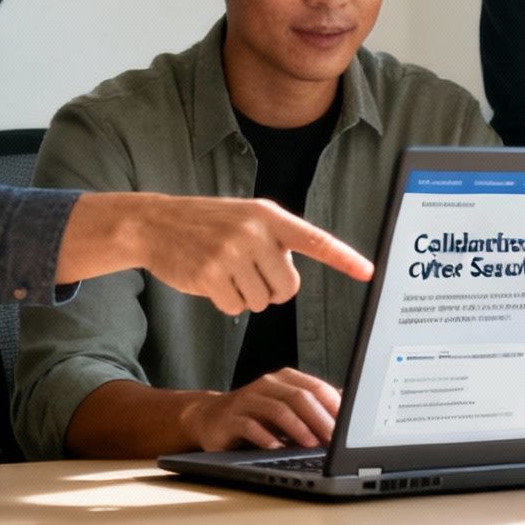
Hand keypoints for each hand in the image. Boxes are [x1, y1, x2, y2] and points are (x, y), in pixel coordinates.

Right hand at [131, 195, 373, 313]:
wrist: (155, 223)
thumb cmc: (206, 224)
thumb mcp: (244, 217)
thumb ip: (273, 238)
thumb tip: (292, 278)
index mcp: (268, 215)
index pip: (314, 239)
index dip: (343, 258)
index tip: (368, 272)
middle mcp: (253, 232)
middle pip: (288, 287)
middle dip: (272, 289)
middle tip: (249, 273)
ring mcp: (231, 253)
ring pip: (262, 301)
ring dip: (246, 296)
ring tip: (225, 271)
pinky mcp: (210, 275)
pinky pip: (236, 308)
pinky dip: (226, 302)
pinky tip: (210, 281)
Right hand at [181, 368, 342, 450]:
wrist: (210, 419)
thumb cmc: (256, 417)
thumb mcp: (286, 411)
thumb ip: (313, 410)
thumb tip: (348, 415)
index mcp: (284, 380)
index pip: (315, 387)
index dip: (334, 407)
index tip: (348, 427)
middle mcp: (267, 385)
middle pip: (299, 397)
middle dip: (320, 420)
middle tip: (334, 440)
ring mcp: (247, 399)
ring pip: (277, 409)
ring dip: (298, 428)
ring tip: (311, 444)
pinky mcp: (231, 418)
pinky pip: (250, 425)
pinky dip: (266, 437)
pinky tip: (277, 448)